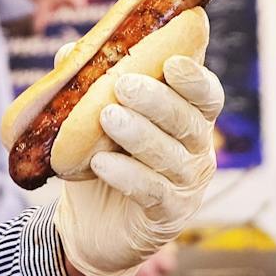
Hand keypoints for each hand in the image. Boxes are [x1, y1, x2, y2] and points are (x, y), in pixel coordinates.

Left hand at [53, 56, 220, 275]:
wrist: (90, 224)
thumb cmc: (103, 158)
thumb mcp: (94, 120)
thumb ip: (89, 84)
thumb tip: (69, 51)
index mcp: (189, 118)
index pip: (207, 95)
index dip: (195, 79)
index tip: (172, 62)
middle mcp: (197, 150)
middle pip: (188, 121)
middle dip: (158, 101)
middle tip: (124, 85)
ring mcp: (187, 185)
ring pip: (171, 156)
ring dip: (140, 134)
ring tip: (108, 117)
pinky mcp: (168, 215)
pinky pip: (153, 192)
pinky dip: (128, 175)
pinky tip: (100, 162)